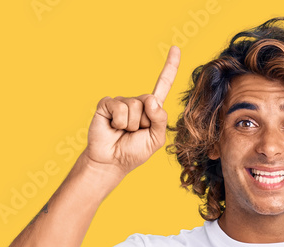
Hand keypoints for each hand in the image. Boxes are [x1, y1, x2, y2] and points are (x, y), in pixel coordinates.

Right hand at [83, 45, 180, 177]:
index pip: (163, 84)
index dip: (170, 67)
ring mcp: (121, 102)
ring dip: (131, 125)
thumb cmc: (134, 151)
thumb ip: (160, 120)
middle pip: (149, 100)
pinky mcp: (107, 104)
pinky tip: (113, 127)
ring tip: (124, 131)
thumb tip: (152, 100)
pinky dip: (119, 122)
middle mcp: (138, 102)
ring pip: (135, 106)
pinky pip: (119, 108)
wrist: (112, 162)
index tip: (176, 48)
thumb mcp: (156, 139)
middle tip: (135, 132)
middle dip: (145, 121)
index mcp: (152, 109)